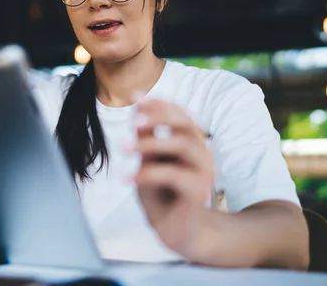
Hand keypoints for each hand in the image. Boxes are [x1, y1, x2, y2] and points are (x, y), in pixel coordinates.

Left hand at [128, 97, 214, 258]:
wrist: (176, 231)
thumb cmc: (162, 193)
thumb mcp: (148, 161)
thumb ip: (145, 138)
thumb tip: (136, 108)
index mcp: (191, 141)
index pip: (179, 114)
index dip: (158, 103)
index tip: (134, 97)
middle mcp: (201, 152)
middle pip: (185, 123)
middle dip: (158, 116)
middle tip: (133, 121)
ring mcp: (203, 171)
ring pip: (181, 144)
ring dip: (150, 142)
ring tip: (123, 148)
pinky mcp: (198, 191)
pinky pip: (173, 174)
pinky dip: (147, 173)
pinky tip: (128, 178)